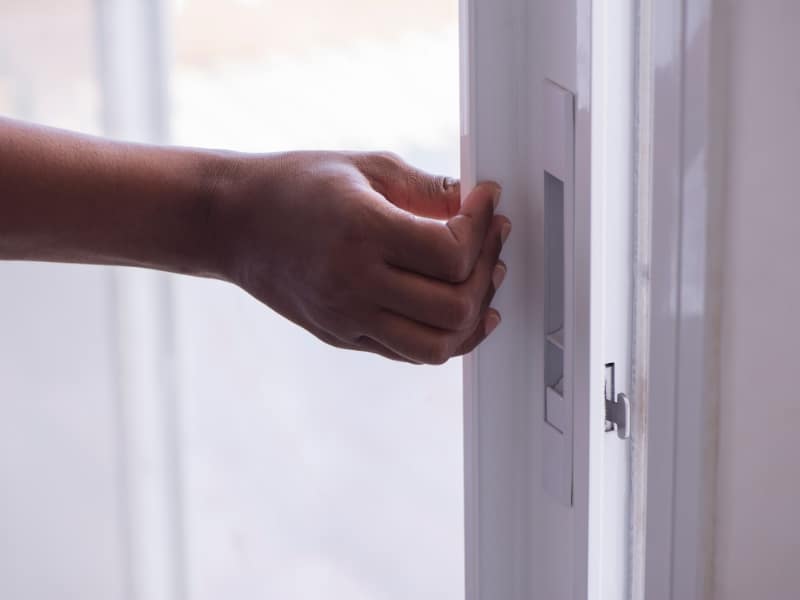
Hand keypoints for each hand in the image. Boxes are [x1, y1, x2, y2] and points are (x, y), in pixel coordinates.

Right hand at [217, 151, 510, 363]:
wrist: (234, 223)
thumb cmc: (294, 186)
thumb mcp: (365, 167)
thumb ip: (427, 188)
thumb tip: (476, 205)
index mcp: (361, 231)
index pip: (451, 253)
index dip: (483, 227)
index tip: (487, 203)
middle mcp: (353, 283)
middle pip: (454, 307)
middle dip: (487, 272)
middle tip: (492, 239)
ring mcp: (346, 318)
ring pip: (437, 346)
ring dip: (473, 316)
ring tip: (482, 280)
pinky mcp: (342, 336)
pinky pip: (409, 353)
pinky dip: (443, 336)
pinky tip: (456, 309)